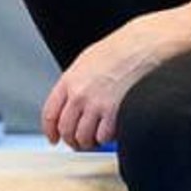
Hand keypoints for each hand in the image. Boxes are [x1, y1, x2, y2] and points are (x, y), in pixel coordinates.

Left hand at [41, 17, 175, 150]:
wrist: (140, 47)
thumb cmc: (118, 50)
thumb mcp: (86, 61)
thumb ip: (75, 82)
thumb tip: (70, 100)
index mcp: (69, 80)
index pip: (50, 114)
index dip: (50, 130)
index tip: (54, 138)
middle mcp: (79, 94)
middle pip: (66, 129)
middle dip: (71, 140)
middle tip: (77, 142)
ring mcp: (96, 105)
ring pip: (83, 138)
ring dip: (88, 142)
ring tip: (94, 139)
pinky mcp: (114, 113)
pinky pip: (103, 137)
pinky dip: (106, 139)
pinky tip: (109, 131)